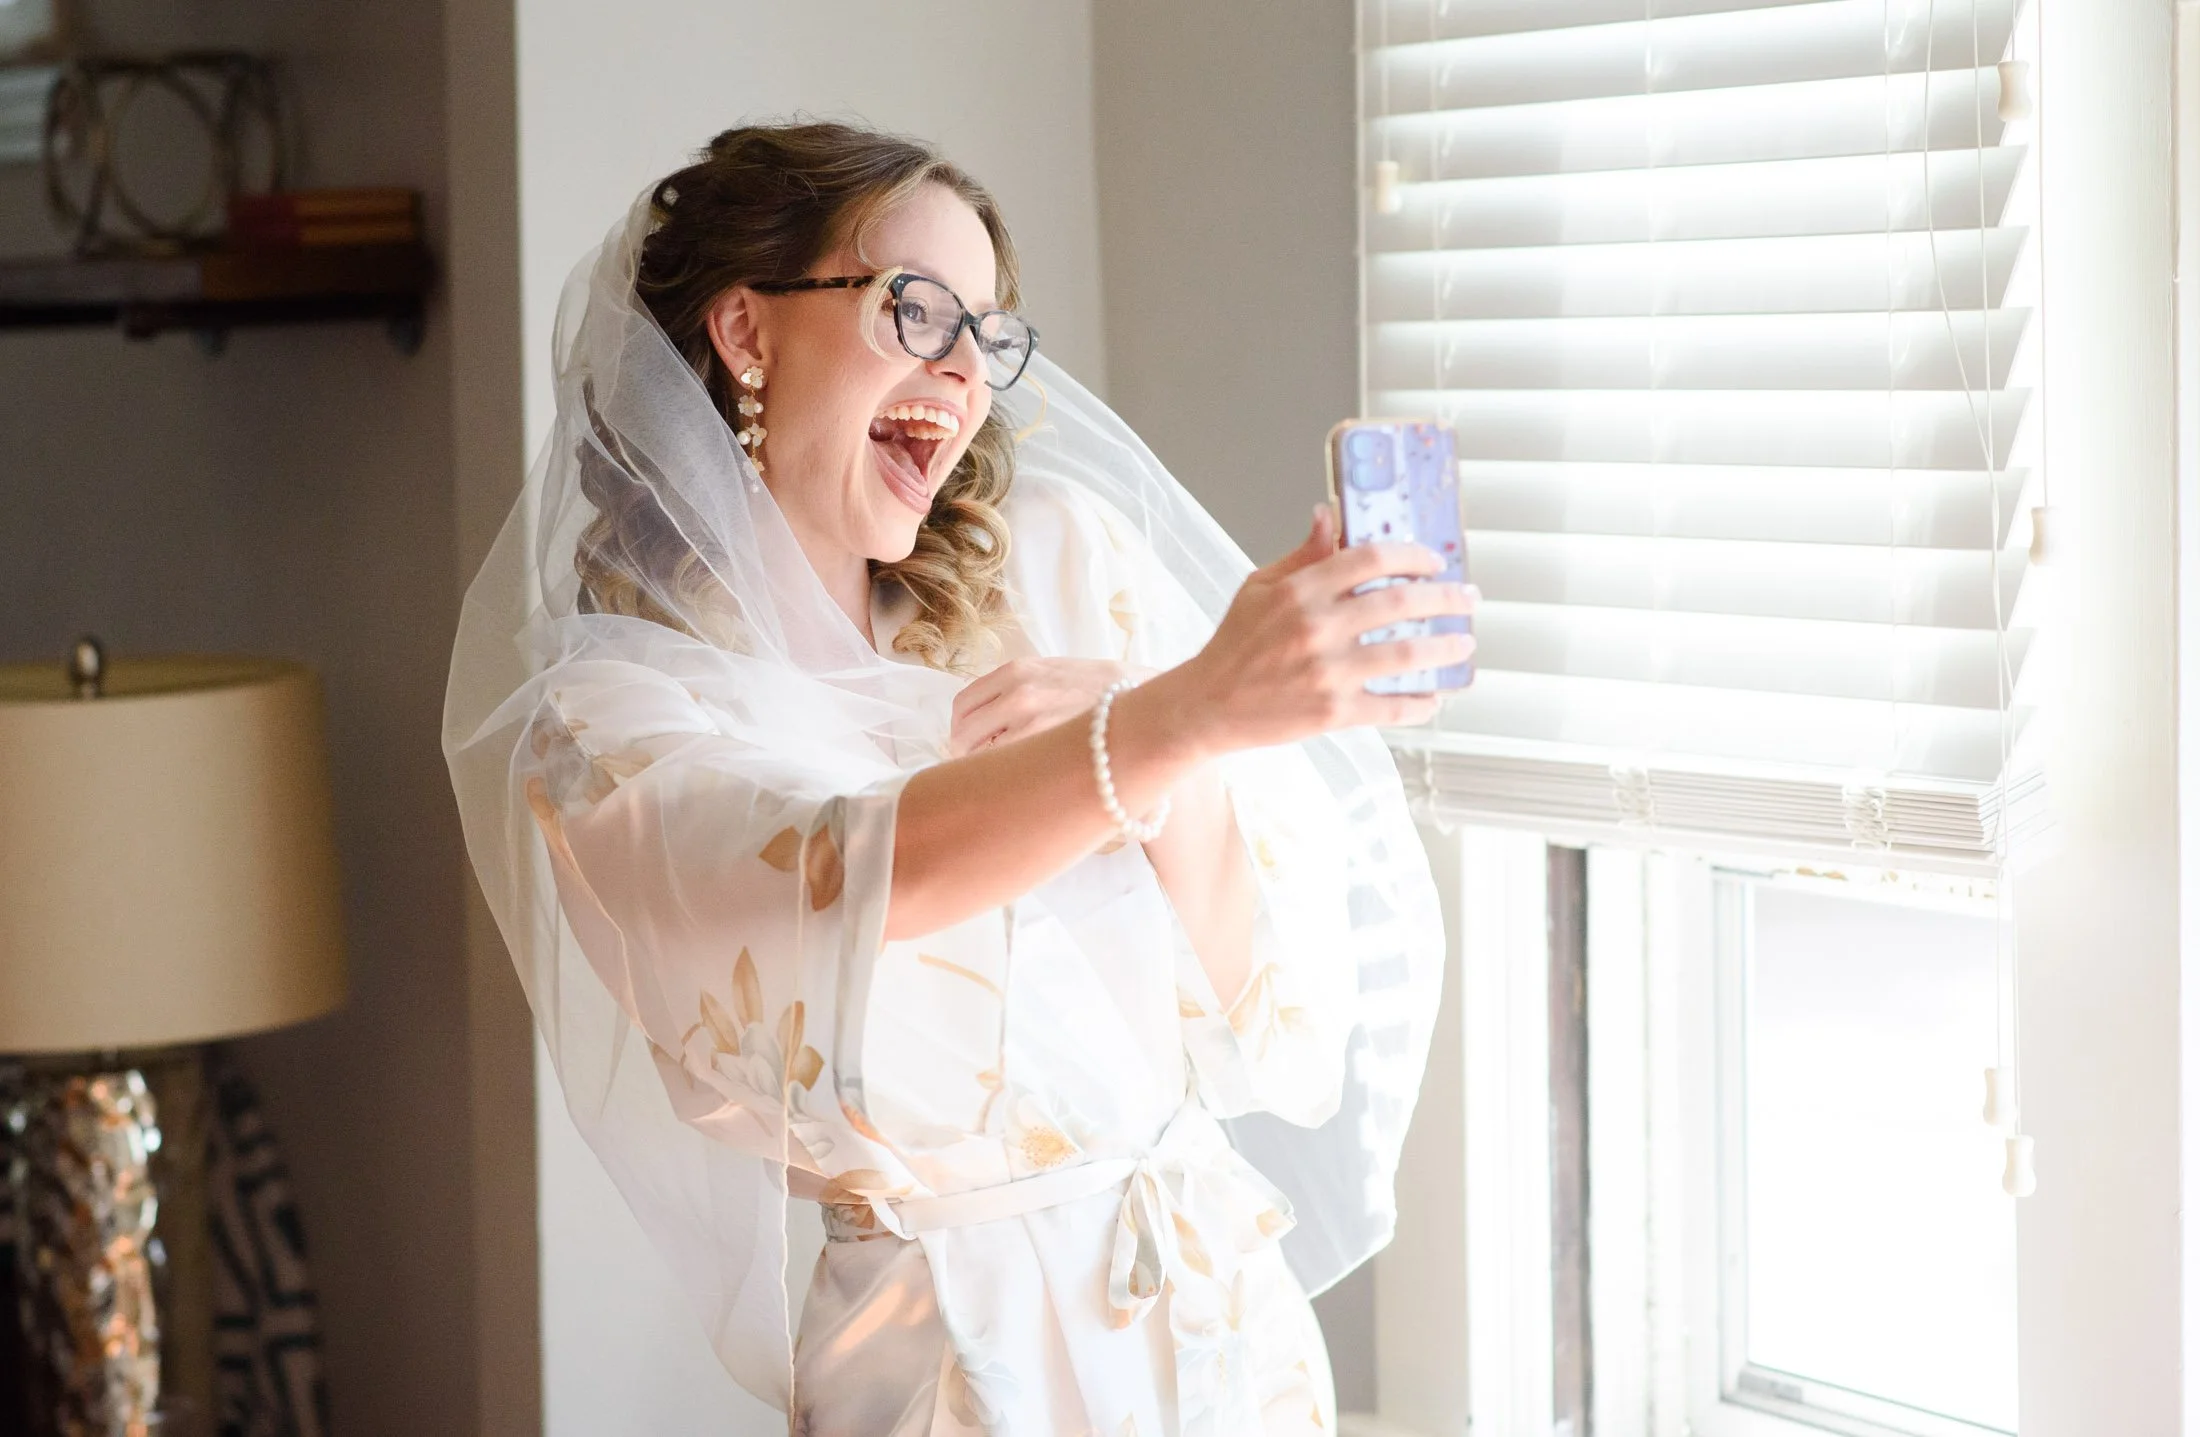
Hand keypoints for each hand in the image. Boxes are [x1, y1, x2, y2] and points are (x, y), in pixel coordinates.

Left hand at [949, 657, 1152, 757]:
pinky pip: (1003, 769)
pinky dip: (1004, 777)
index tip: (969, 743)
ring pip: (978, 755)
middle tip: (981, 766)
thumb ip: (1016, 688)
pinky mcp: (1044, 750)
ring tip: (1007, 774)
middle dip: (966, 753)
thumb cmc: (1100, 694)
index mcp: (1016, 670)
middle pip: (963, 733)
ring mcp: (1030, 723)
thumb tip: (983, 718)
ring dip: (984, 768)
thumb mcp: (1054, 672)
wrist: (1144, 708)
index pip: (963, 705)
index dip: (961, 728)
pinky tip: (1022, 779)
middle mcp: (1017, 693)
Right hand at [1140, 504, 1478, 756]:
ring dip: (1445, 647)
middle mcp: (1317, 629)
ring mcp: (1328, 673)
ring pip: (1406, 654)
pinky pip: (1392, 707)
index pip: (1370, 559)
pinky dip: (1421, 703)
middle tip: (1467, 598)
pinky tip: (1435, 697)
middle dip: (1446, 598)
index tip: (1434, 561)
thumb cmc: (1234, 644)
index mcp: (1299, 591)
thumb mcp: (1259, 587)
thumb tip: (1331, 516)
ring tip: (1464, 643)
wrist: (1207, 706)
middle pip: (1400, 603)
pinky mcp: (1333, 713)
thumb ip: (1303, 554)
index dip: (1412, 555)